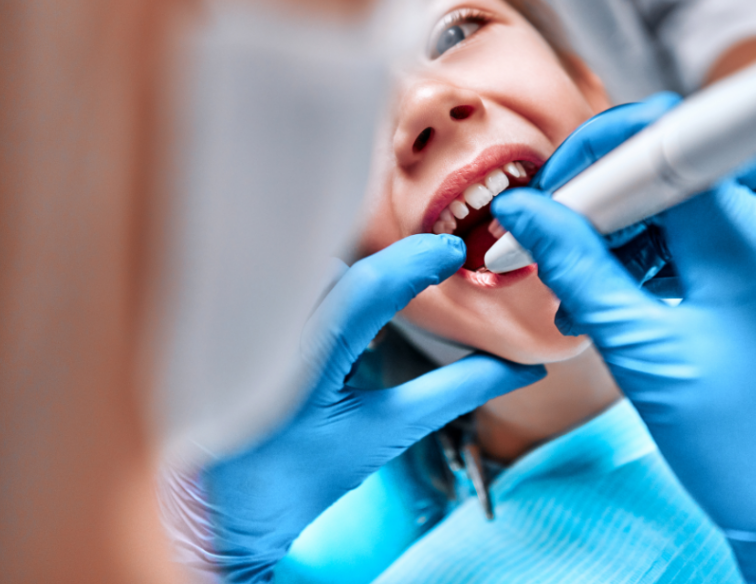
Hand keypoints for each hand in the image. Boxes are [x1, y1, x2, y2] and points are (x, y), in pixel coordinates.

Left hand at [187, 235, 543, 582]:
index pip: (365, 287)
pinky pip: (286, 276)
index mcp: (304, 366)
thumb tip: (524, 368)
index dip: (416, 260)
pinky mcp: (234, 314)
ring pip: (310, 264)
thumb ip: (457, 391)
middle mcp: (265, 333)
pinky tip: (347, 305)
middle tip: (433, 261)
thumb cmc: (302, 475)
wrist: (230, 504)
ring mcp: (241, 320)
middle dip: (385, 260)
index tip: (453, 252)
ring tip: (395, 282)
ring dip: (354, 267)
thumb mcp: (386, 432)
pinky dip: (326, 279)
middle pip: (336, 261)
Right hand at [491, 186, 755, 582]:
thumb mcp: (641, 352)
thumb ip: (578, 266)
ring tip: (582, 291)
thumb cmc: (750, 450)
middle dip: (603, 201)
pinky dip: (657, 257)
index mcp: (753, 240)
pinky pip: (707, 235)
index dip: (597, 158)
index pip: (666, 143)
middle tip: (555, 240)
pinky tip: (619, 297)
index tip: (551, 192)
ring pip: (686, 201)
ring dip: (625, 235)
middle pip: (674, 166)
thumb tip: (528, 212)